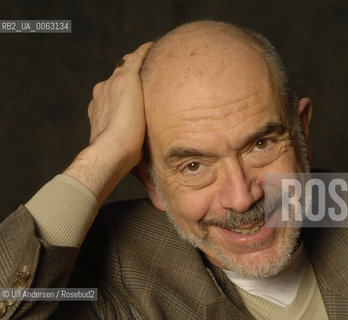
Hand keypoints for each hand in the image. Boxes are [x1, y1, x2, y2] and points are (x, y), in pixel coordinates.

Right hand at [64, 42, 153, 204]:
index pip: (116, 98)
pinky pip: (137, 58)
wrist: (110, 154)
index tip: (142, 99)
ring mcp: (112, 85)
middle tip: (157, 79)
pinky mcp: (125, 79)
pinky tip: (158, 50)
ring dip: (142, 65)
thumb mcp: (136, 165)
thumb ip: (148, 176)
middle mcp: (103, 94)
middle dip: (137, 79)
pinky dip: (147, 53)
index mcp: (102, 111)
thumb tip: (160, 205)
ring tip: (161, 63)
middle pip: (121, 79)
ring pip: (128, 66)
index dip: (129, 97)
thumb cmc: (119, 164)